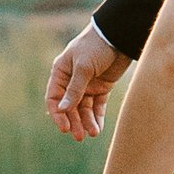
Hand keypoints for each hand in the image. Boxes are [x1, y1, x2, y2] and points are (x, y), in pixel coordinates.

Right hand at [45, 21, 124, 139]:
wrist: (119, 37)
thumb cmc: (96, 46)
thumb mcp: (84, 67)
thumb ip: (74, 89)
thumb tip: (62, 109)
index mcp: (61, 72)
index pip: (54, 98)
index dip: (58, 114)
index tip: (65, 128)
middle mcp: (72, 80)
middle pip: (69, 107)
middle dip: (74, 121)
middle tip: (79, 136)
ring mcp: (87, 85)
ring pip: (84, 109)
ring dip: (86, 121)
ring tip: (93, 133)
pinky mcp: (102, 87)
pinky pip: (97, 106)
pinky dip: (97, 117)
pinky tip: (98, 128)